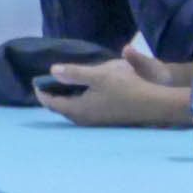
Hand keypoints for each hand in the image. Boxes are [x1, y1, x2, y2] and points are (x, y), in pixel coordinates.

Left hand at [37, 55, 192, 128]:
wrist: (155, 104)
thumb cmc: (126, 88)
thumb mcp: (99, 75)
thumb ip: (74, 72)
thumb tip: (52, 70)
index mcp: (77, 109)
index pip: (51, 102)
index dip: (41, 91)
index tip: (36, 81)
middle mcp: (84, 119)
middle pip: (62, 108)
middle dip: (55, 95)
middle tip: (50, 82)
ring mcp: (97, 122)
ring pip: (75, 110)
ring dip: (69, 98)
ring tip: (68, 86)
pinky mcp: (109, 120)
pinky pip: (86, 111)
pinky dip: (81, 101)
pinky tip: (89, 93)